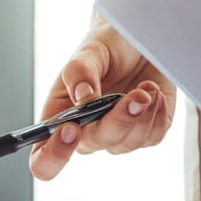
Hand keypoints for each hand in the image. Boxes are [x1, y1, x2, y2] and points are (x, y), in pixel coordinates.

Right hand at [29, 13, 174, 180]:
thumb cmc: (106, 47)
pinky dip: (157, 114)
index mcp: (59, 118)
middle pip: (96, 144)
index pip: (44, 158)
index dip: (54, 155)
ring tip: (146, 87)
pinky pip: (152, 136)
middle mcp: (87, 133)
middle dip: (117, 120)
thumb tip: (83, 96)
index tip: (71, 129)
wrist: (138, 42)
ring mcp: (117, 135)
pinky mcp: (145, 132)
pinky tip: (154, 92)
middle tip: (134, 96)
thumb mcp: (89, 51)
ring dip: (141, 114)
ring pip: (128, 142)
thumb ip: (80, 72)